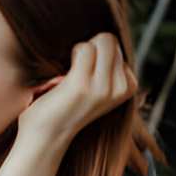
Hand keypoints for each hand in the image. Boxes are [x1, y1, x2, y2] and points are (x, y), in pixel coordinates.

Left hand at [18, 32, 135, 142]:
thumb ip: (106, 68)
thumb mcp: (96, 88)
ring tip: (70, 74)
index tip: (84, 72)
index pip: (116, 46)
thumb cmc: (64, 107)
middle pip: (110, 40)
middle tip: (75, 70)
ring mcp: (103, 87)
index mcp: (128, 87)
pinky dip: (71, 54)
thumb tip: (106, 37)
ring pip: (100, 41)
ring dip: (79, 50)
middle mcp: (121, 88)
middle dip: (90, 47)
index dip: (95, 52)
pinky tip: (64, 74)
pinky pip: (84, 49)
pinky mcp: (83, 86)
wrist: (46, 137)